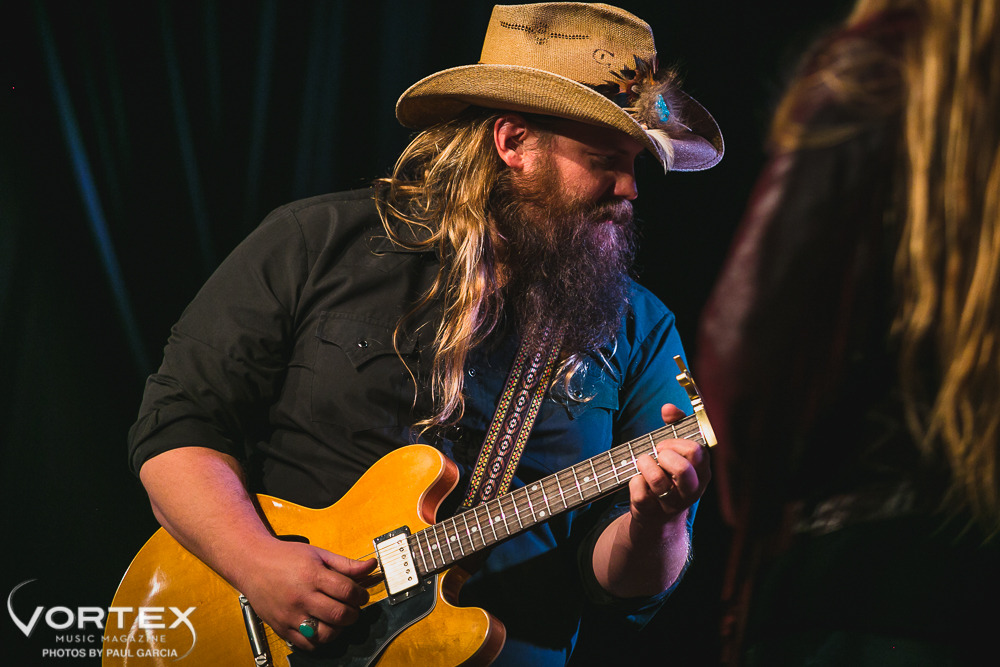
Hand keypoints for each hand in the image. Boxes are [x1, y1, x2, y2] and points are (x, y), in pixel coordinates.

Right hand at [237, 538, 376, 649]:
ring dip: (339, 629)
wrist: (252, 563)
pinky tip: (322, 627)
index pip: (347, 591)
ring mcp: (291, 615)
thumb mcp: (318, 554)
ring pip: (325, 633)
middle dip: (353, 613)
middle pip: (339, 614)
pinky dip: (319, 640)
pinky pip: (307, 644)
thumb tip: (371, 566)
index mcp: (312, 576)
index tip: (361, 595)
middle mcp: (301, 597)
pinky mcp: (282, 627)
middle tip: (352, 608)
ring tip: (338, 618)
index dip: (361, 595)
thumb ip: (345, 564)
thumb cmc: (285, 557)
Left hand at [630, 403, 711, 525]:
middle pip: (682, 469)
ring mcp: (672, 503)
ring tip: (644, 462)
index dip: (677, 443)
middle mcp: (691, 490)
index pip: (697, 452)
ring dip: (645, 464)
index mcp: (702, 472)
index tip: (665, 444)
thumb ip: (676, 424)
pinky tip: (638, 480)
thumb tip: (668, 408)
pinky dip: (634, 481)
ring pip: (657, 480)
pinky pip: (640, 492)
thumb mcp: (677, 450)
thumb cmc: (669, 474)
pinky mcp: (652, 512)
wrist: (658, 516)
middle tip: (657, 454)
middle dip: (664, 454)